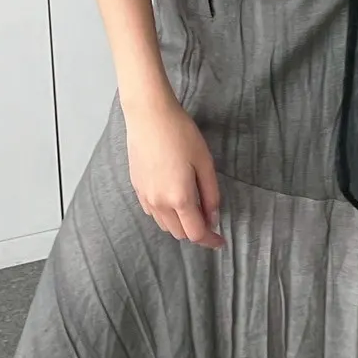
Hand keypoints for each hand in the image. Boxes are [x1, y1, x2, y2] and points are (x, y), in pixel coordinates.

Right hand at [125, 95, 224, 248]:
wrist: (148, 115)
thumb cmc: (181, 133)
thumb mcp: (204, 161)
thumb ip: (210, 193)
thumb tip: (213, 217)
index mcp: (179, 198)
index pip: (196, 233)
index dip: (211, 240)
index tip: (221, 242)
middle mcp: (159, 203)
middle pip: (180, 233)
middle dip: (196, 231)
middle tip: (208, 215)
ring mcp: (145, 197)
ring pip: (165, 225)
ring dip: (180, 223)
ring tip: (192, 205)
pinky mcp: (136, 188)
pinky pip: (153, 212)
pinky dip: (166, 214)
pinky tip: (173, 196)